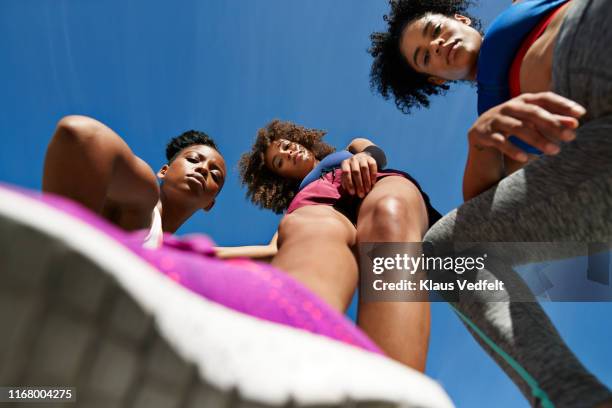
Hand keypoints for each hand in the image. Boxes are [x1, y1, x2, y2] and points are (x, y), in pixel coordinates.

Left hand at [341, 152, 377, 196]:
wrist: (361, 159)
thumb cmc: (352, 172)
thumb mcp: (347, 176)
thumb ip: (346, 182)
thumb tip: (348, 191)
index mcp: (345, 163)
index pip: (346, 173)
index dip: (349, 183)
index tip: (352, 193)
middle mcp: (353, 159)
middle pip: (356, 172)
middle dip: (359, 184)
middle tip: (361, 194)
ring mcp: (362, 158)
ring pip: (364, 168)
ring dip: (366, 181)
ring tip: (367, 190)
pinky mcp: (371, 158)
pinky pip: (372, 166)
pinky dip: (373, 175)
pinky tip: (373, 183)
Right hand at [468, 92, 585, 161]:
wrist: (480, 133)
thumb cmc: (512, 125)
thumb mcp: (531, 121)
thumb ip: (551, 120)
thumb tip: (575, 123)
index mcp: (523, 100)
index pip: (545, 98)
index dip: (563, 104)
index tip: (581, 114)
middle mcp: (509, 106)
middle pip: (533, 112)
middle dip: (553, 124)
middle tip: (570, 137)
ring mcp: (495, 119)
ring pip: (518, 128)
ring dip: (537, 140)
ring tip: (554, 151)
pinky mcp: (484, 133)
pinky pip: (500, 142)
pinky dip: (513, 149)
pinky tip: (526, 159)